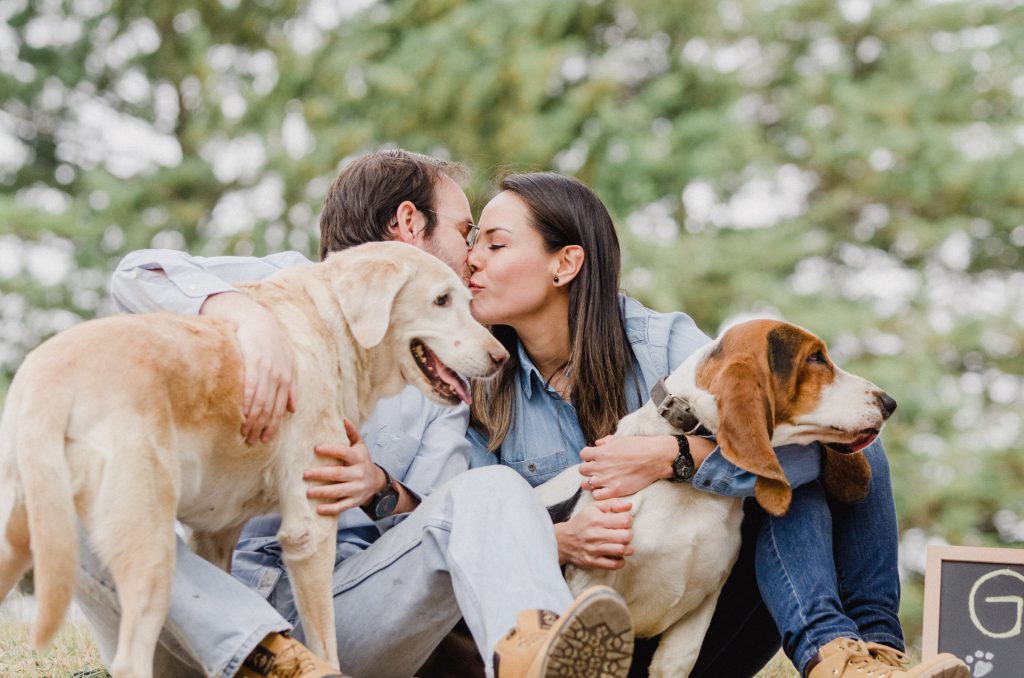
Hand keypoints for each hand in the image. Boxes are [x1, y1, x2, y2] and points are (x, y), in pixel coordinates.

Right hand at [201, 292, 294, 443]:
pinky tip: (241, 415)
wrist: (254, 317)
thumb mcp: (285, 362)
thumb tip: (293, 410)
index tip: (265, 440)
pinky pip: (251, 387)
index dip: (273, 426)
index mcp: (287, 378)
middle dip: (262, 427)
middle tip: (251, 442)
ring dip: (253, 420)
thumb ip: (290, 386)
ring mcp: (267, 368)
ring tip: (244, 433)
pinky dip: (247, 403)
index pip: (280, 409)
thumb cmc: (268, 342)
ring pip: (261, 401)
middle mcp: (279, 375)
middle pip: (270, 408)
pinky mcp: (253, 361)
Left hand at [303, 421, 386, 515]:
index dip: (330, 450)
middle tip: (305, 474)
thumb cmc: (362, 461)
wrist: (376, 483)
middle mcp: (359, 473)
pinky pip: (342, 507)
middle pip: (338, 474)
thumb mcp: (360, 446)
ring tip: (308, 492)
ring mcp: (357, 489)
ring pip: (339, 491)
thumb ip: (352, 433)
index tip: (315, 448)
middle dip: (321, 474)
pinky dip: (331, 509)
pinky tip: (318, 509)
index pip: (344, 452)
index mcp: (358, 458)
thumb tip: (343, 419)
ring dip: (323, 492)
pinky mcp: (355, 501)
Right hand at [554, 499, 633, 569]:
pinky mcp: (592, 562)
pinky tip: (619, 556)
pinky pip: (613, 565)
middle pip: (626, 536)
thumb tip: (629, 506)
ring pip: (621, 550)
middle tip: (625, 534)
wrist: (563, 539)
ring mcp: (594, 550)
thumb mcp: (594, 507)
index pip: (625, 521)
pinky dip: (621, 562)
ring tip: (625, 545)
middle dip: (630, 534)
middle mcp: (596, 535)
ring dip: (628, 548)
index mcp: (597, 520)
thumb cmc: (582, 522)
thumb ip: (612, 503)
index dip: (629, 521)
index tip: (625, 523)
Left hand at [578, 435, 676, 499]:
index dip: (588, 456)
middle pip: (582, 470)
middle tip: (597, 471)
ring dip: (591, 482)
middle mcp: (601, 465)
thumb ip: (606, 441)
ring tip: (599, 482)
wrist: (655, 457)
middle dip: (588, 469)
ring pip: (586, 484)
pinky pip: (597, 496)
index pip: (583, 454)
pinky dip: (598, 493)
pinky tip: (606, 490)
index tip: (595, 459)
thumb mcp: (620, 439)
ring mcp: (607, 479)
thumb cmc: (640, 446)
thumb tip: (596, 444)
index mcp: (601, 452)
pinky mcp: (615, 490)